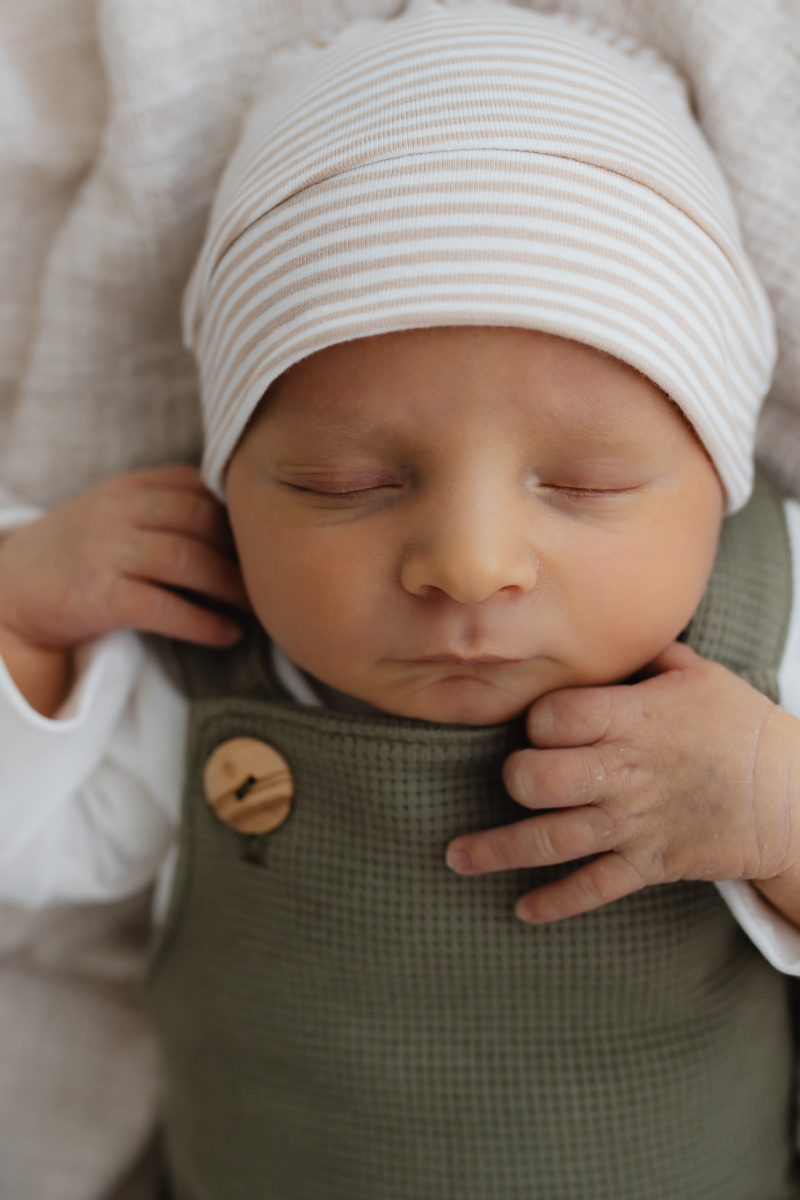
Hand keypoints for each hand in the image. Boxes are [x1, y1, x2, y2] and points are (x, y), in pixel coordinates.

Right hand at [0, 465, 248, 712]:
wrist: (10, 591)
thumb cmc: (80, 553)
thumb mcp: (119, 512)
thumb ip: (171, 506)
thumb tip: (247, 524)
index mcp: (132, 485)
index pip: (202, 487)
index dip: (241, 514)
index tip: (270, 540)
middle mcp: (120, 510)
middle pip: (203, 522)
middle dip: (245, 552)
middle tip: (274, 578)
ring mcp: (108, 552)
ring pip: (190, 562)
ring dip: (233, 587)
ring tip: (258, 608)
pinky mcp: (100, 598)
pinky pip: (166, 608)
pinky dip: (205, 623)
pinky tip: (228, 635)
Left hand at [446, 643, 799, 925]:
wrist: (794, 796)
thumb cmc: (740, 725)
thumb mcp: (696, 673)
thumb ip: (640, 656)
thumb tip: (599, 636)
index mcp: (631, 719)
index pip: (550, 718)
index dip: (536, 721)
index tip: (543, 725)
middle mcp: (622, 773)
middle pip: (536, 780)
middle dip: (515, 778)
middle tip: (517, 778)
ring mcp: (632, 823)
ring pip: (549, 841)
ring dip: (496, 852)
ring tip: (455, 858)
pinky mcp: (647, 864)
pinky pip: (592, 889)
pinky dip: (554, 902)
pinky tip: (521, 908)